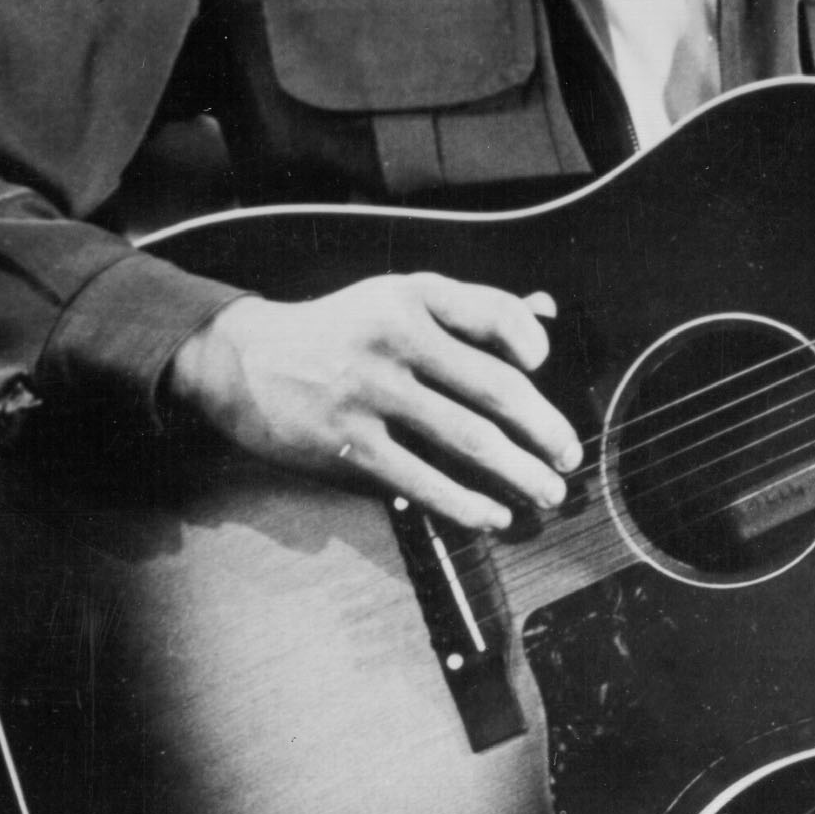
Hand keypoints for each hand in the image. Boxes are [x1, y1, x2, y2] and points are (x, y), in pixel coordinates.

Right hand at [165, 273, 581, 531]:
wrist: (243, 360)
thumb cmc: (340, 330)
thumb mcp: (396, 298)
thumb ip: (468, 308)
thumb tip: (543, 321)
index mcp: (412, 298)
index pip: (491, 312)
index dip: (529, 339)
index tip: (546, 367)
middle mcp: (395, 341)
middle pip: (493, 387)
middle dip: (543, 427)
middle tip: (571, 454)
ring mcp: (371, 395)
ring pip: (465, 439)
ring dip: (517, 472)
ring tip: (547, 492)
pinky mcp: (348, 444)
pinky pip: (419, 480)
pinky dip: (463, 502)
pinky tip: (492, 516)